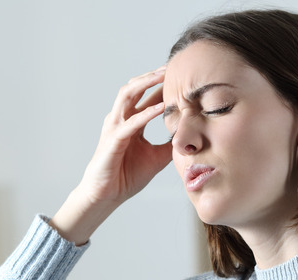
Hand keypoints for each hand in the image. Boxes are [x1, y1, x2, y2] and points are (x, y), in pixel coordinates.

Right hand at [49, 67, 171, 243]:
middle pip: (135, 88)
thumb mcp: (157, 158)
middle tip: (172, 66)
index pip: (146, 97)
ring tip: (163, 76)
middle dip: (152, 76)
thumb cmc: (126, 176)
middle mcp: (120, 120)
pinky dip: (145, 114)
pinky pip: (130, 123)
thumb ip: (170, 144)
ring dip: (145, 84)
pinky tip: (160, 108)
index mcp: (131, 122)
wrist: (107, 196)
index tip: (181, 76)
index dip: (162, 86)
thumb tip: (190, 138)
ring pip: (127, 96)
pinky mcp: (112, 141)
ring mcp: (114, 127)